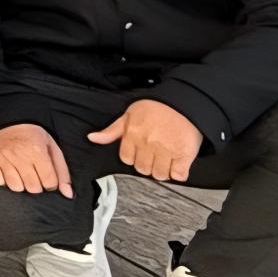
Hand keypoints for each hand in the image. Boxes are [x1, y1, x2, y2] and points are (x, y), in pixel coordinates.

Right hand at [0, 122, 73, 196]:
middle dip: (37, 186)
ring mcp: (3, 159)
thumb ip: (62, 171)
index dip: (51, 184)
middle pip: (33, 188)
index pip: (49, 182)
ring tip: (22, 174)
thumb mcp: (52, 148)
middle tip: (35, 175)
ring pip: (15, 187)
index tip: (48, 178)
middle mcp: (20, 156)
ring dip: (21, 184)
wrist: (8, 120)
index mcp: (38, 151)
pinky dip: (3, 180)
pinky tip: (8, 171)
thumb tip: (68, 194)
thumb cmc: (33, 136)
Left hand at [89, 99, 203, 182]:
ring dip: (162, 171)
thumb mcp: (129, 114)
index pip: (127, 159)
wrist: (185, 101)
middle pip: (143, 169)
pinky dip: (178, 173)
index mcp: (133, 134)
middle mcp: (149, 143)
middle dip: (148, 165)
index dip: (134, 158)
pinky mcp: (185, 154)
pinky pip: (178, 174)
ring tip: (166, 161)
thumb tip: (92, 138)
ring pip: (160, 174)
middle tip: (155, 157)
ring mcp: (167, 149)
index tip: (141, 153)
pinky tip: (177, 165)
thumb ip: (112, 130)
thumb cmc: (156, 107)